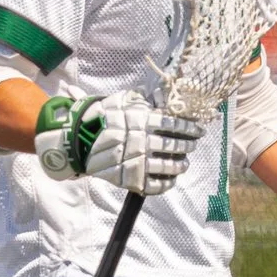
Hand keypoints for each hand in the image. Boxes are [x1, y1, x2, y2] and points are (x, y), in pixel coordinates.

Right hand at [33, 92, 200, 194]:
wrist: (78, 142)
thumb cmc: (101, 118)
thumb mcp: (121, 101)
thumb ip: (142, 98)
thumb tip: (161, 91)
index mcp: (144, 121)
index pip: (175, 124)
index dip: (190, 128)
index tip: (199, 130)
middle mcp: (145, 142)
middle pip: (175, 145)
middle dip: (187, 146)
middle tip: (192, 146)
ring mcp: (139, 162)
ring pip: (169, 166)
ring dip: (180, 165)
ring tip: (183, 163)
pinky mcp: (133, 179)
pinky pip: (157, 185)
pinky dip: (167, 183)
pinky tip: (171, 179)